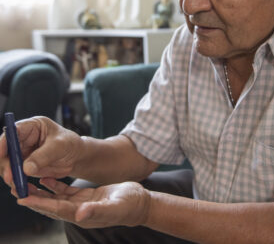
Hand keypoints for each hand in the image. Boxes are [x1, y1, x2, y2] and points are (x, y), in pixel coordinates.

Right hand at [0, 116, 83, 187]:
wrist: (76, 157)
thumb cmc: (70, 144)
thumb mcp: (60, 146)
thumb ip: (44, 155)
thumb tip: (26, 168)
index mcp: (34, 126)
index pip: (14, 131)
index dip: (5, 142)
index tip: (1, 154)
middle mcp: (25, 138)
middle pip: (6, 149)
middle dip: (6, 163)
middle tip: (10, 176)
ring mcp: (23, 152)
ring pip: (7, 163)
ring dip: (9, 174)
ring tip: (18, 183)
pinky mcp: (24, 165)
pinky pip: (14, 173)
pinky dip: (15, 180)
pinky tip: (21, 186)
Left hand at [17, 178, 150, 227]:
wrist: (139, 203)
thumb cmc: (129, 205)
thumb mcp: (115, 206)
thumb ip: (98, 210)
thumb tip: (80, 213)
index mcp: (82, 215)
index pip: (56, 209)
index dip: (40, 204)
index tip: (23, 198)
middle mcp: (77, 212)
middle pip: (50, 205)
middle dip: (33, 198)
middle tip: (16, 189)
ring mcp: (80, 204)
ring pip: (55, 198)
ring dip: (40, 191)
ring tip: (25, 183)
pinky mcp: (84, 197)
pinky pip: (65, 192)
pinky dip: (54, 185)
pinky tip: (46, 178)